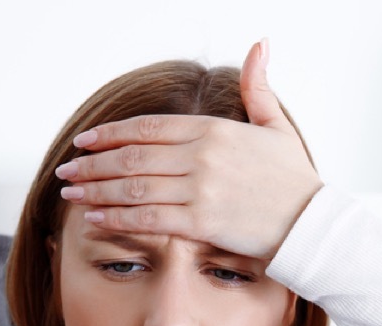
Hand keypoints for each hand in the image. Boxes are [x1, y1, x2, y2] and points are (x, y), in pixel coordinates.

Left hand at [57, 39, 323, 260]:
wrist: (314, 225)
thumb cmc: (296, 181)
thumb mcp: (276, 127)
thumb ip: (259, 88)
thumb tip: (260, 45)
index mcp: (214, 130)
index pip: (148, 128)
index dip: (110, 134)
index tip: (85, 142)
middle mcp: (202, 156)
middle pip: (132, 156)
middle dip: (93, 164)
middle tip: (67, 169)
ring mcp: (200, 189)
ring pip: (134, 186)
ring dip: (96, 190)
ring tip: (71, 193)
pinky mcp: (202, 222)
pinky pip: (149, 217)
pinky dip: (117, 217)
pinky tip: (94, 218)